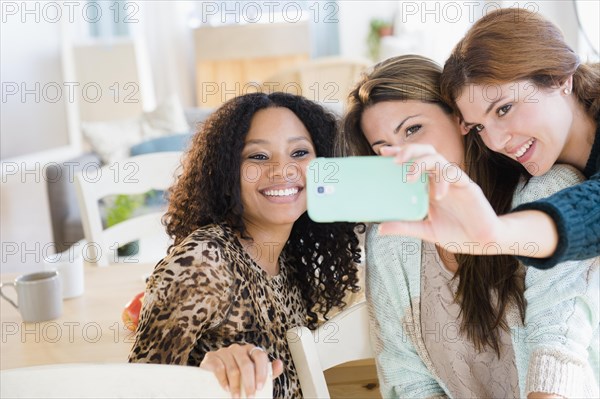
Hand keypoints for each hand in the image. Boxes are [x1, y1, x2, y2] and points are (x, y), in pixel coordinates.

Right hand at [200, 343, 283, 397]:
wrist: (213, 375)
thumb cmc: (238, 374)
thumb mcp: (254, 374)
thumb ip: (268, 371)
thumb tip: (279, 364)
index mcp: (250, 350)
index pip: (260, 356)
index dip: (261, 372)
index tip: (260, 387)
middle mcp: (238, 348)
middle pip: (246, 364)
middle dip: (249, 383)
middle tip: (251, 397)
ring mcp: (224, 351)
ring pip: (233, 368)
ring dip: (236, 386)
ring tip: (237, 397)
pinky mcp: (212, 357)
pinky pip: (219, 368)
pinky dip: (224, 381)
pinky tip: (226, 389)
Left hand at [378, 145, 505, 253]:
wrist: (482, 241)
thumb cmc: (456, 232)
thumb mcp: (425, 230)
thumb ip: (404, 227)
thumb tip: (380, 228)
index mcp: (429, 184)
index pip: (414, 160)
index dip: (399, 153)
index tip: (383, 153)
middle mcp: (440, 179)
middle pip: (426, 152)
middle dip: (409, 151)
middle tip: (395, 160)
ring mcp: (454, 181)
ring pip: (438, 159)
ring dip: (422, 163)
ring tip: (409, 176)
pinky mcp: (468, 187)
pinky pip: (455, 175)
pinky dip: (443, 181)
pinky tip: (437, 195)